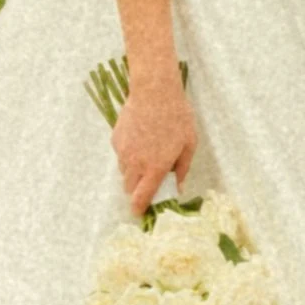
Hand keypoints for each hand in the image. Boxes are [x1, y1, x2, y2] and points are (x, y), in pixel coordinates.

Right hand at [112, 69, 196, 215]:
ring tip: (147, 156)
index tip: (139, 213)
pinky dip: (128, 155)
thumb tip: (178, 188)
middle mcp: (135, 164)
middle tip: (149, 181)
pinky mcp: (116, 139)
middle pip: (129, 188)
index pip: (141, 198)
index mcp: (154, 169)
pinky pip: (121, 155)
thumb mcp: (188, 145)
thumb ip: (182, 169)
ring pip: (124, 172)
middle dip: (137, 190)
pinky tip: (140, 140)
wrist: (154, 91)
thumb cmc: (177, 117)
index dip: (139, 209)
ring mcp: (123, 152)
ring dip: (133, 172)